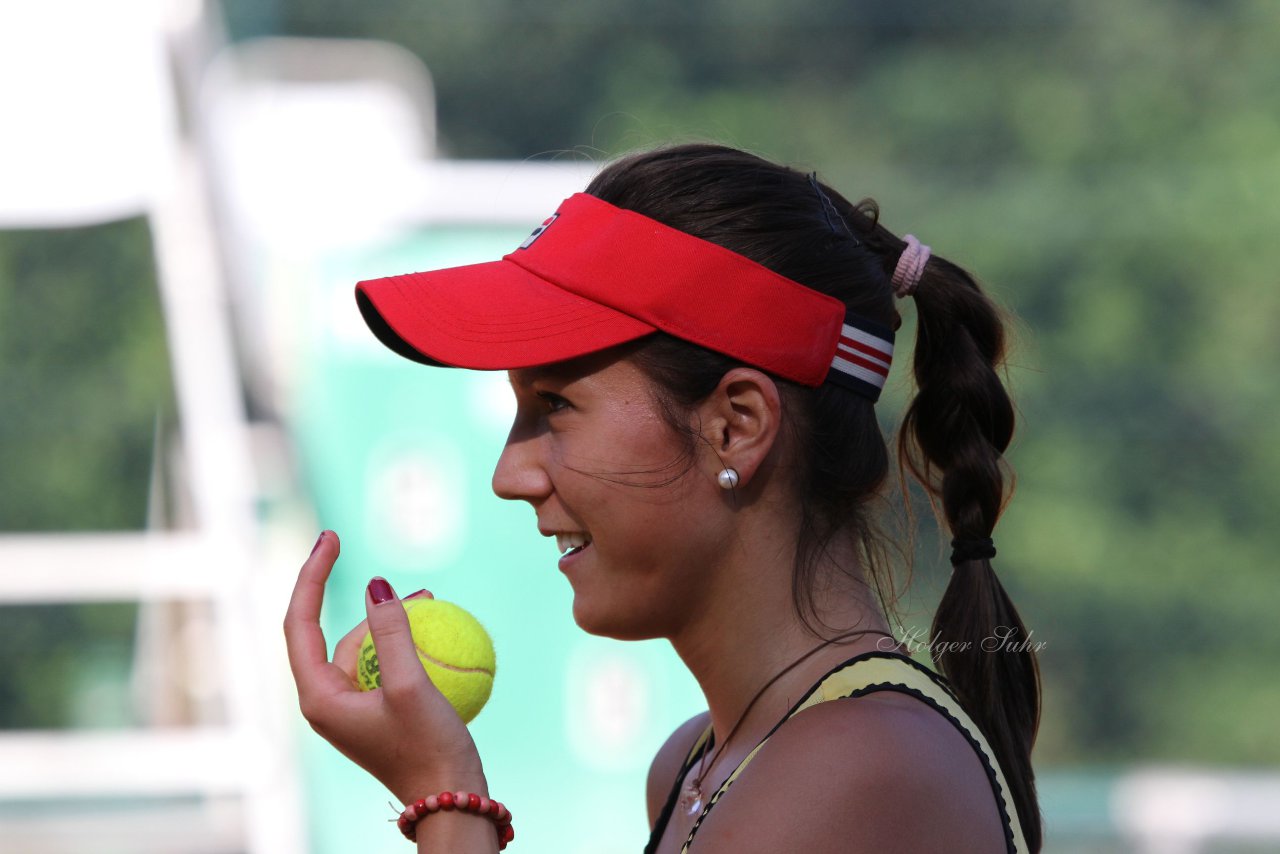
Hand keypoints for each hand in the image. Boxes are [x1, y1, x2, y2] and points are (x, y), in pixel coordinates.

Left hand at [284, 531, 487, 802]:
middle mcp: (327, 702)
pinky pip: (384, 665)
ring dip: (393, 622)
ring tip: (430, 601)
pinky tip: (434, 630)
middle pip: (333, 632)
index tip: (331, 537)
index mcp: (319, 697)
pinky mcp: (376, 712)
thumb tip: (374, 584)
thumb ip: (392, 631)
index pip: (301, 622)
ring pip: (363, 648)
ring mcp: (352, 708)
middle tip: (392, 570)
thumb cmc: (429, 749)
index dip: (312, 574)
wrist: (451, 802)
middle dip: (364, 599)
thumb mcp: (413, 685)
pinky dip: (405, 644)